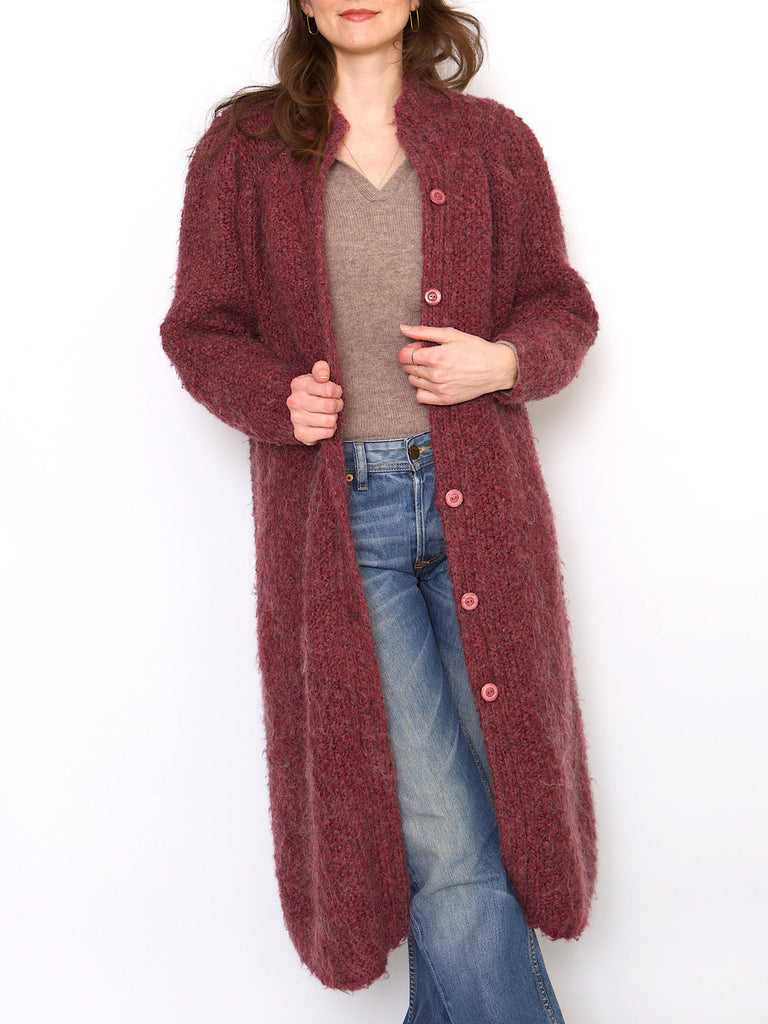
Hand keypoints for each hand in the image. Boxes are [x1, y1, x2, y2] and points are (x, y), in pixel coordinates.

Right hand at [286, 361, 343, 444]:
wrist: (302, 413)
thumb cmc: (314, 392)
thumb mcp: (317, 377)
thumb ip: (321, 369)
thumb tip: (323, 376)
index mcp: (298, 384)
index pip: (329, 390)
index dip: (337, 391)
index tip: (334, 392)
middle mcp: (294, 401)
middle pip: (330, 406)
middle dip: (338, 405)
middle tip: (335, 405)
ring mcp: (296, 419)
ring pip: (330, 420)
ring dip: (334, 418)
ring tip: (329, 414)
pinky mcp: (301, 434)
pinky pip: (327, 433)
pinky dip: (330, 429)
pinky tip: (324, 425)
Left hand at [398, 325, 518, 404]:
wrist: (496, 368)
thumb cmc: (474, 348)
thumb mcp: (450, 334)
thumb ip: (423, 331)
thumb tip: (402, 328)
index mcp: (435, 357)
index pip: (404, 356)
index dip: (408, 349)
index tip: (419, 347)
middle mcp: (435, 375)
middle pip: (407, 368)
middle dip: (412, 359)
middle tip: (428, 355)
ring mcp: (439, 389)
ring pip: (413, 381)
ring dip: (418, 373)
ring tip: (433, 367)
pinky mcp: (444, 400)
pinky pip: (420, 397)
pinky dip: (422, 389)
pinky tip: (432, 381)